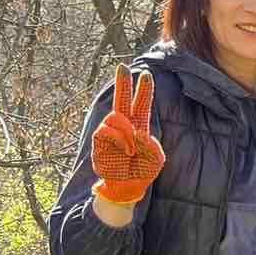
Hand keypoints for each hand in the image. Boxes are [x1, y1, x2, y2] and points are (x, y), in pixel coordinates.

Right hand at [91, 65, 165, 205]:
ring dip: (127, 131)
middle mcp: (124, 126)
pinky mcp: (100, 142)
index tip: (146, 74)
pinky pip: (107, 131)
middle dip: (122, 83)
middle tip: (123, 67)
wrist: (126, 187)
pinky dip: (119, 139)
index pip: (141, 104)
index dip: (143, 90)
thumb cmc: (141, 172)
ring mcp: (111, 132)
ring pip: (115, 116)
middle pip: (122, 100)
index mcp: (140, 127)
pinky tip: (126, 150)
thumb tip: (138, 133)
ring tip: (132, 149)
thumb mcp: (155, 159)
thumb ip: (152, 145)